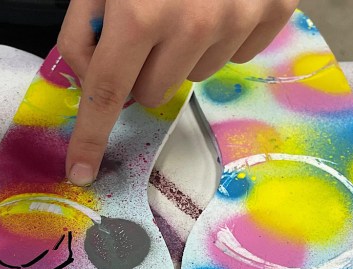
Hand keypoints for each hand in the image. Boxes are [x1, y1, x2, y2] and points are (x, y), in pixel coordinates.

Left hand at [57, 0, 298, 184]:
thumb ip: (82, 29)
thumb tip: (87, 80)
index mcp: (139, 14)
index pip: (104, 94)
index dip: (89, 136)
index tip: (80, 169)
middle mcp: (191, 26)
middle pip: (150, 93)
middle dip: (138, 70)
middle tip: (141, 30)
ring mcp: (238, 22)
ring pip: (193, 77)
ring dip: (180, 54)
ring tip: (182, 6)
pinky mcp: (272, 14)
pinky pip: (236, 56)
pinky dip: (220, 39)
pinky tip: (217, 3)